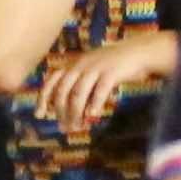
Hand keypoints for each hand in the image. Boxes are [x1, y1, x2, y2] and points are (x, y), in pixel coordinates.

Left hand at [30, 30, 179, 134]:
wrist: (140, 52)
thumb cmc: (116, 66)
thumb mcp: (94, 71)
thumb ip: (82, 87)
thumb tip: (75, 112)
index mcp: (74, 65)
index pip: (52, 81)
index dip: (43, 98)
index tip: (40, 115)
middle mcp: (81, 65)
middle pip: (63, 91)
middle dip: (61, 111)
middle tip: (64, 128)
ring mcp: (96, 68)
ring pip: (79, 93)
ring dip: (75, 112)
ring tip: (76, 127)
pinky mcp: (112, 72)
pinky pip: (100, 90)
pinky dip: (95, 104)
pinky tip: (93, 116)